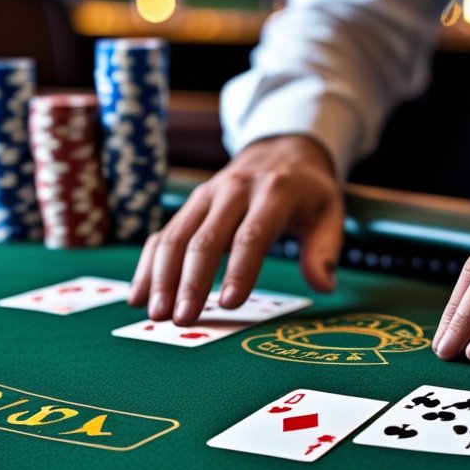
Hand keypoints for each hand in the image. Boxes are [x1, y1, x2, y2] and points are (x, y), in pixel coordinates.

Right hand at [128, 135, 343, 323]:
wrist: (281, 150)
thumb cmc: (308, 193)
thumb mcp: (330, 213)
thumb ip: (325, 250)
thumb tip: (323, 285)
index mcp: (274, 192)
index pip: (252, 235)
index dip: (240, 270)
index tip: (228, 304)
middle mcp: (234, 190)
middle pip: (206, 238)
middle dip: (191, 281)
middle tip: (182, 319)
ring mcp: (206, 196)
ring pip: (176, 236)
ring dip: (161, 277)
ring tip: (156, 314)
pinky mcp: (190, 206)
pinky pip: (163, 235)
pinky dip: (148, 266)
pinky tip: (139, 296)